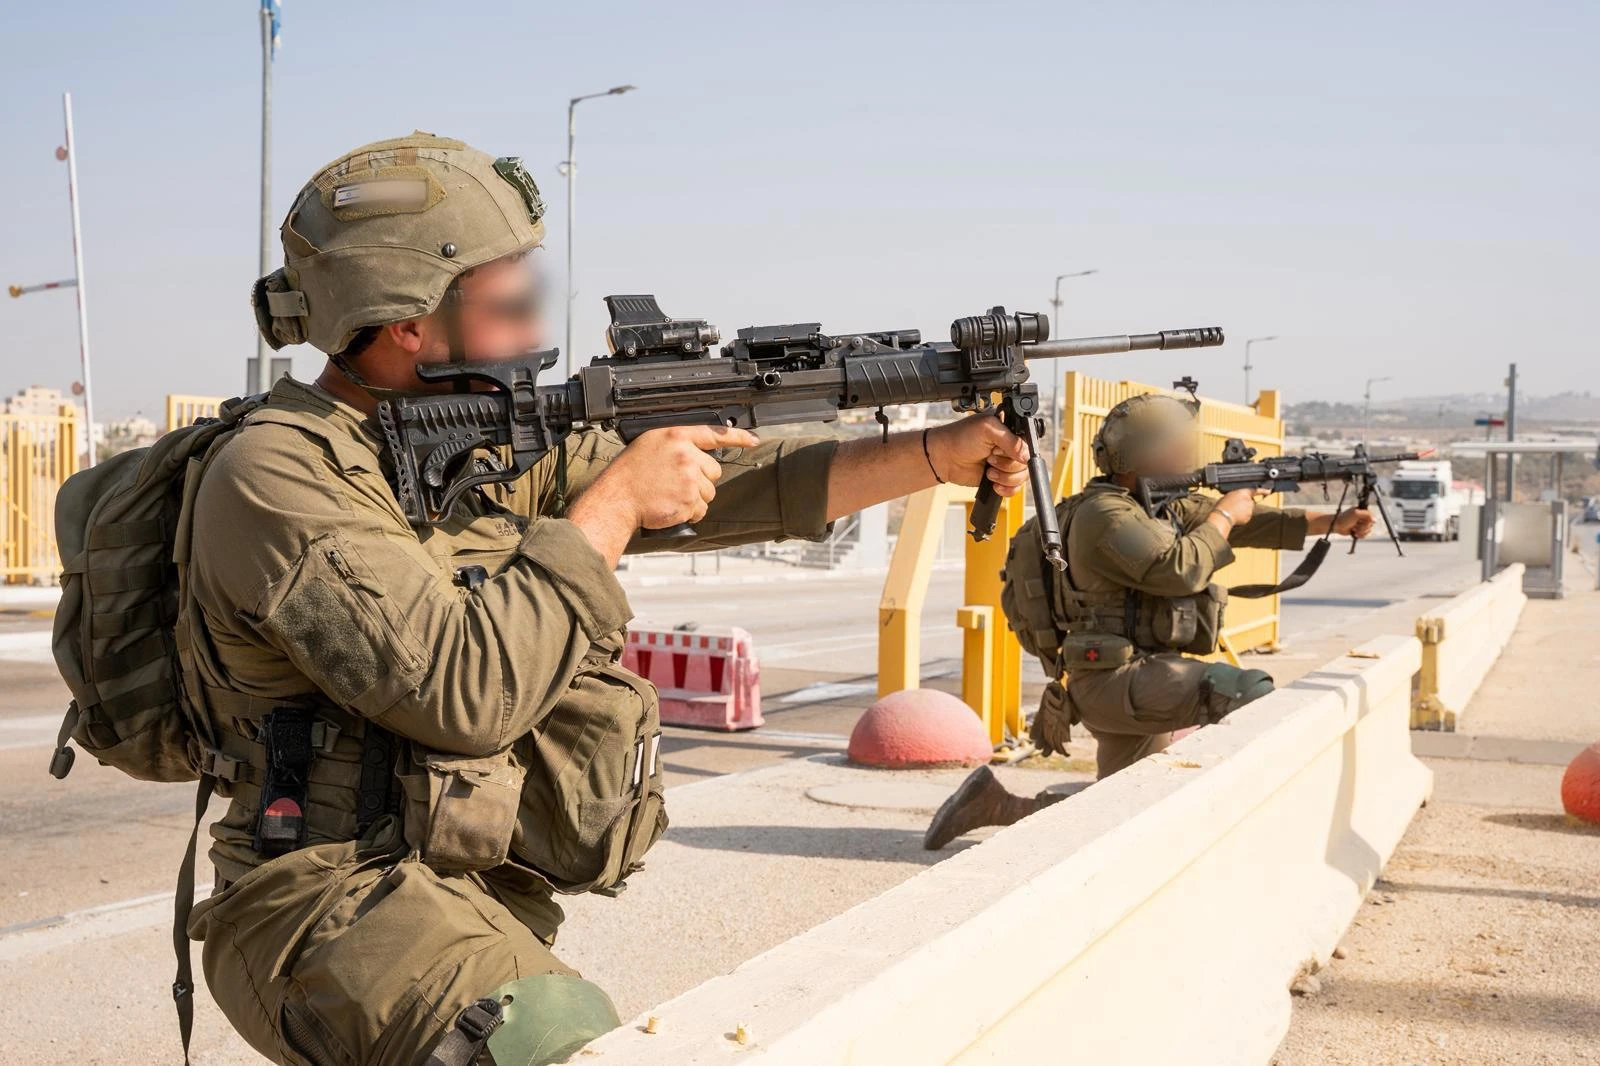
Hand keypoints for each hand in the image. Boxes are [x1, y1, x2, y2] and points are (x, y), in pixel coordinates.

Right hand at [569, 425, 759, 564]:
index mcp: (676, 437)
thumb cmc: (630, 473)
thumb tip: (700, 452)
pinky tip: (671, 506)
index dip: (737, 437)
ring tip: (670, 495)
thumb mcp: (651, 444)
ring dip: (695, 498)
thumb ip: (678, 445)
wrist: (617, 498)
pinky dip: (689, 513)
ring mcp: (689, 478)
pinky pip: (701, 510)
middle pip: (714, 470)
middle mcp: (686, 455)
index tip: (753, 439)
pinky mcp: (689, 500)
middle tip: (676, 483)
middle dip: (700, 480)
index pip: (714, 433)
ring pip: (709, 492)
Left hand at [927, 414, 1030, 495]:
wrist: (944, 457)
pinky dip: (1006, 488)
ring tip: (989, 470)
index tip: (1004, 451)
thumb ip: (1010, 440)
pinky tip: (994, 483)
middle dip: (1007, 464)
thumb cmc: (961, 437)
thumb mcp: (987, 429)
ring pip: (1022, 476)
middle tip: (990, 457)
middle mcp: (1010, 447)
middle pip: (1026, 462)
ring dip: (1005, 476)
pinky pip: (1015, 488)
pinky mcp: (1000, 479)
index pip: (1029, 443)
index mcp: (1010, 431)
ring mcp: (1005, 464)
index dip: (1020, 450)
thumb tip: (1026, 456)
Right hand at [1214, 487, 1268, 526]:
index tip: (1269, 491)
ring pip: (1248, 510)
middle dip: (1244, 504)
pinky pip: (1246, 517)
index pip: (1255, 490)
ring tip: (1233, 512)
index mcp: (1243, 493)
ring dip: (1242, 511)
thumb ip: (1237, 496)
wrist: (1223, 515)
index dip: (1263, 491)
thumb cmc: (1223, 505)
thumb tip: (1237, 499)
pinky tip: (1235, 516)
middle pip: (1250, 502)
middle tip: (1235, 506)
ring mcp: (1249, 510)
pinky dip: (1242, 517)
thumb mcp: (1229, 495)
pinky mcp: (1248, 517)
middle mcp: (1249, 501)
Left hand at [1331, 508, 1374, 538]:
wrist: (1336, 526)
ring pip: (1368, 531)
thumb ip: (1366, 514)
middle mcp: (1363, 518)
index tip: (1361, 521)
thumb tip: (1375, 520)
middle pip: (1370, 525)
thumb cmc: (1344, 518)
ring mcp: (1361, 525)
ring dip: (1361, 531)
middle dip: (1363, 527)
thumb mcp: (1356, 513)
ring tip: (1354, 529)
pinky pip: (1365, 535)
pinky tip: (1355, 534)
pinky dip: (1360, 535)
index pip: (1372, 518)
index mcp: (1363, 512)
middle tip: (1355, 525)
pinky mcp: (1359, 531)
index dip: (1367, 521)